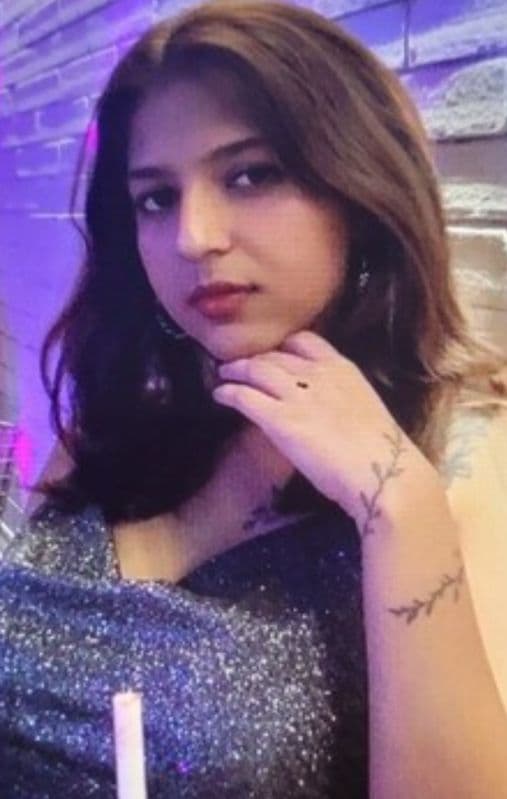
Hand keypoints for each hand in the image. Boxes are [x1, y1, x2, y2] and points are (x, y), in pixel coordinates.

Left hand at [213, 331, 428, 527]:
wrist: (382, 472)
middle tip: (239, 366)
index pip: (305, 341)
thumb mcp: (364, 410)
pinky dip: (228, 392)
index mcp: (342, 369)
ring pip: (255, 369)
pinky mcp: (278, 418)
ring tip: (224, 375)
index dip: (283, 347)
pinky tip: (219, 395)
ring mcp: (295, 395)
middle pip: (275, 355)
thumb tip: (328, 409)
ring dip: (236, 370)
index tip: (273, 354)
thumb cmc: (380, 453)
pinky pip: (243, 396)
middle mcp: (316, 374)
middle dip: (255, 358)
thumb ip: (341, 401)